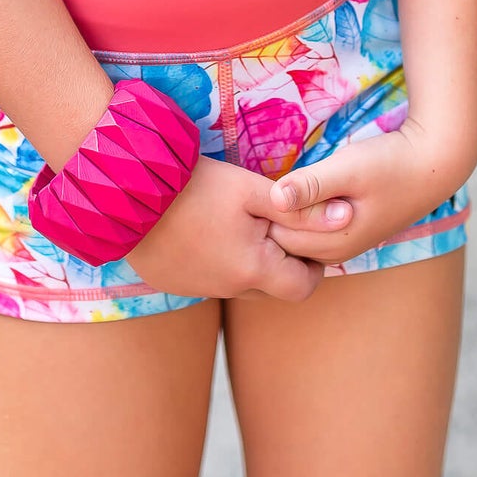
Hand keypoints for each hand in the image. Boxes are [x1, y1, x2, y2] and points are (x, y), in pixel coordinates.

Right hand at [127, 155, 356, 302]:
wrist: (131, 193)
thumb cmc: (197, 187)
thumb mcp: (252, 189)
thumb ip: (299, 208)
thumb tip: (346, 216)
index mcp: (252, 271)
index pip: (302, 288)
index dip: (313, 265)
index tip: (307, 236)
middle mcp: (227, 289)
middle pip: (271, 287)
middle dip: (280, 260)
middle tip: (275, 223)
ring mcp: (198, 288)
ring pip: (239, 282)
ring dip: (248, 259)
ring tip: (240, 220)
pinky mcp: (174, 282)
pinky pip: (209, 278)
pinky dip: (217, 259)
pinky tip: (207, 228)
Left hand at [263, 117, 468, 267]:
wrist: (433, 163)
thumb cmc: (390, 164)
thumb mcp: (348, 168)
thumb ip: (311, 184)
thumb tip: (273, 198)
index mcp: (332, 243)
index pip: (276, 235)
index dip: (263, 208)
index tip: (258, 180)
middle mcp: (335, 252)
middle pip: (283, 239)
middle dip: (269, 214)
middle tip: (260, 178)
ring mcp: (341, 243)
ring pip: (295, 235)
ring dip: (284, 212)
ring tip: (280, 180)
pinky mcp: (346, 229)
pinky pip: (309, 229)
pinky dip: (299, 212)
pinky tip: (297, 189)